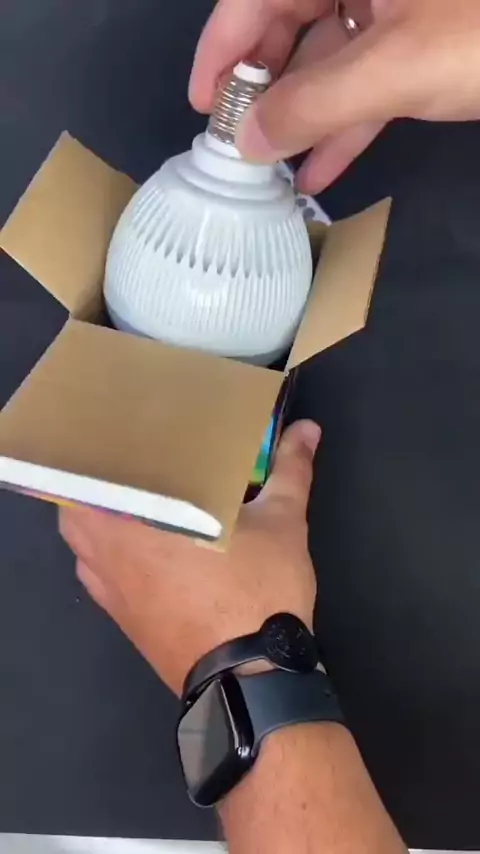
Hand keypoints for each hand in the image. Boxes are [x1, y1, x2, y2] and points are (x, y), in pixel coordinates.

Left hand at [59, 420, 320, 696]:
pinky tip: (137, 550)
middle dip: (95, 482)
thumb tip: (307, 430)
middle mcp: (111, 549)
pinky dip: (104, 556)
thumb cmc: (258, 589)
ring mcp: (109, 587)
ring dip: (95, 519)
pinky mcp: (119, 616)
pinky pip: (94, 574)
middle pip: (75, 505)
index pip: (97, 470)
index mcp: (143, 515)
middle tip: (129, 464)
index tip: (114, 430)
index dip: (96, 445)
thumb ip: (290, 470)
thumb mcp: (282, 521)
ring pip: (80, 542)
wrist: (250, 675)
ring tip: (133, 501)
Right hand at [190, 0, 479, 192]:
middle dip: (265, 88)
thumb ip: (315, 103)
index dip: (224, 46)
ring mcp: (400, 7)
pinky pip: (371, 82)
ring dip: (304, 117)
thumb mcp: (397, 65)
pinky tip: (323, 170)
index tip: (203, 103)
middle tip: (239, 143)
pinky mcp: (427, 44)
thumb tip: (248, 140)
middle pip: (292, 21)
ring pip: (332, 59)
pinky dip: (348, 125)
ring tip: (273, 169)